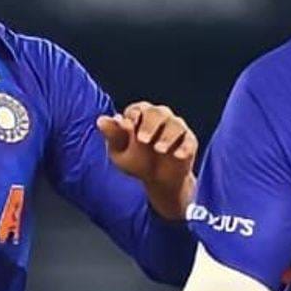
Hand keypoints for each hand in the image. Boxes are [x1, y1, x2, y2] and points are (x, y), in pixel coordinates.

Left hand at [97, 102, 196, 218]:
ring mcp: (175, 128)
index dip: (133, 115)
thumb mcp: (120, 153)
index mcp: (140, 116)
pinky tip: (178, 155)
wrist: (158, 180)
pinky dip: (184, 147)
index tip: (129, 126)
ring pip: (175, 123)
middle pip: (157, 112)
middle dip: (150, 124)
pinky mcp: (189, 141)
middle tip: (143, 139)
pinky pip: (189, 140)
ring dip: (167, 135)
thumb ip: (113, 136)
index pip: (137, 109)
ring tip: (159, 149)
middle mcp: (159, 117)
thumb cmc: (136, 162)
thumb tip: (101, 120)